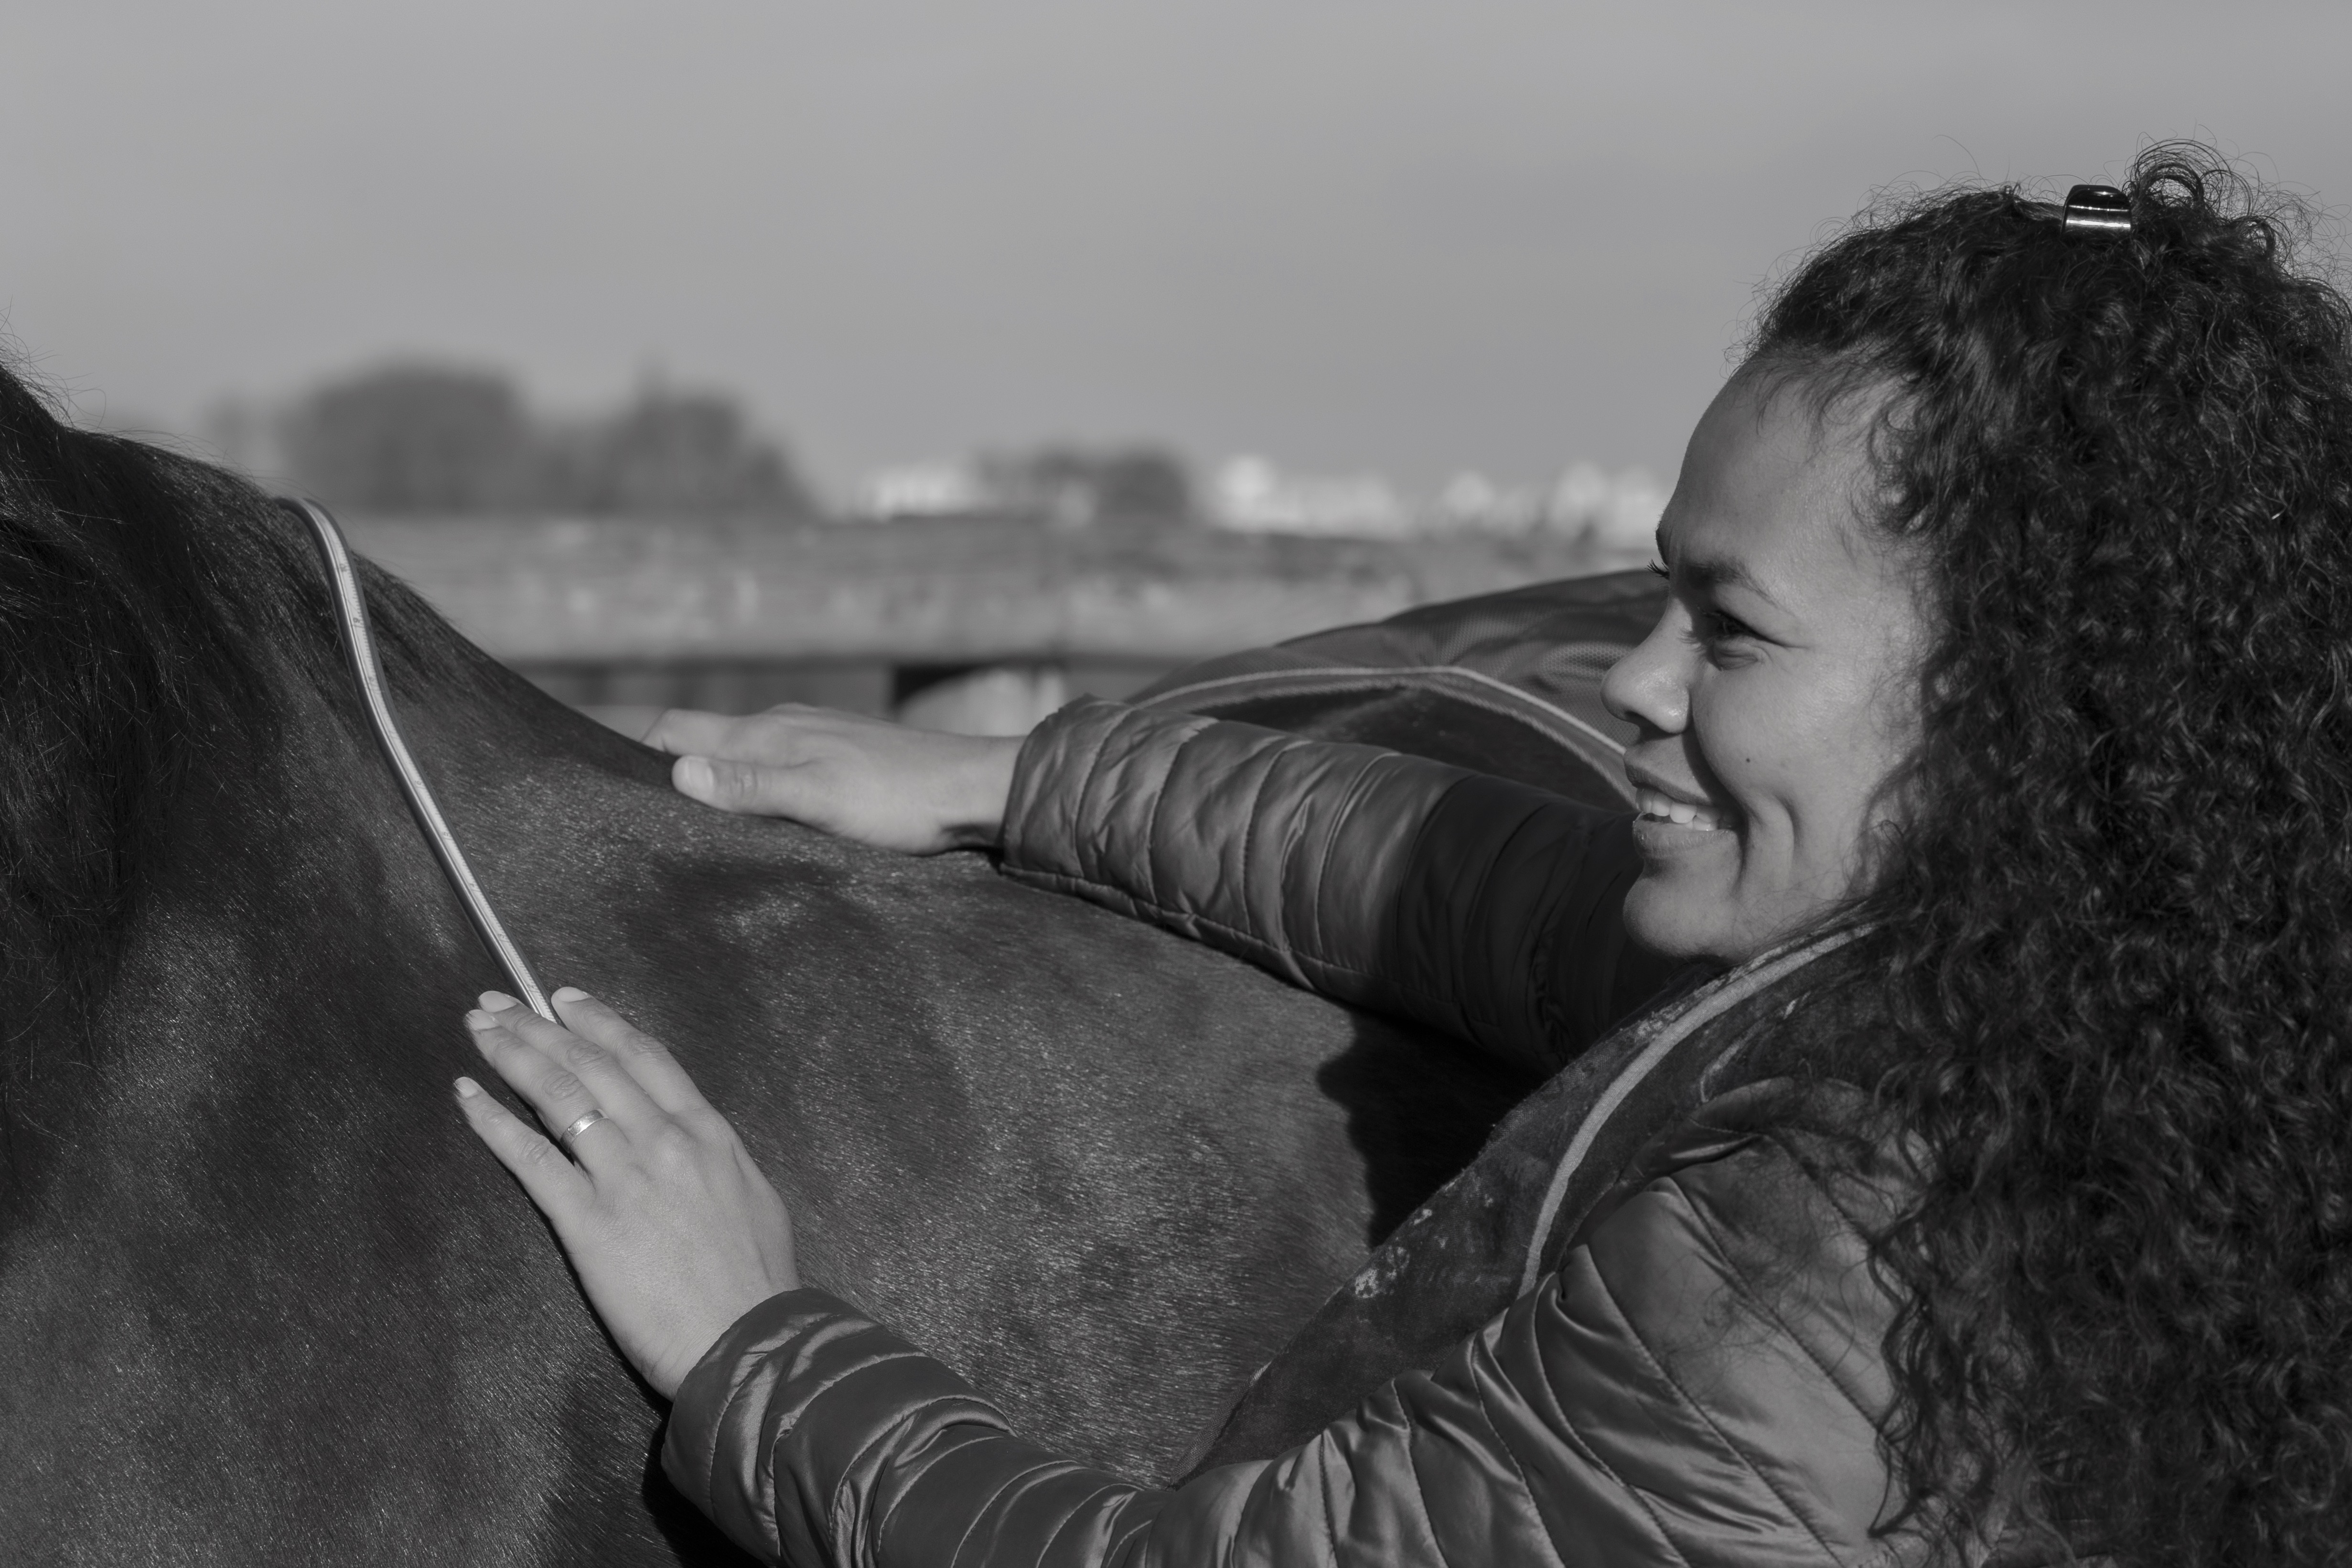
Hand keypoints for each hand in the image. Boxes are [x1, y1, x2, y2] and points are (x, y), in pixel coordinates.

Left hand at [454, 987, 799, 1398]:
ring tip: (478, 1031)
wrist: (749, 1338)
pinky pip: (531, 1158)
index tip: (562, 998)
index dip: (599, 1021)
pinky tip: (467, 1098)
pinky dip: (494, 1123)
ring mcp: (624, 1175)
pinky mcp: (588, 1220)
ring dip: (512, 1055)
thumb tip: (692, 1143)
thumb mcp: (752, 1195)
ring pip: (560, 1096)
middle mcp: (663, 1138)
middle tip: (496, 1004)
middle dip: (539, 1026)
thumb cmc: (758, 1279)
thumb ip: (713, 1161)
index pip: (644, 1057)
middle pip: (592, 1065)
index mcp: (706, 1130)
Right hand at [645, 705, 1019, 853]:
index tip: (609, 794)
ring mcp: (811, 739)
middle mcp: (781, 725)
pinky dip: (750, 787)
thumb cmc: (899, 799)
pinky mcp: (837, 758)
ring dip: (710, 780)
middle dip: (665, 770)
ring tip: (688, 827)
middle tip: (638, 820)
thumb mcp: (820, 800)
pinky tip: (756, 821)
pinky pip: (773, 766)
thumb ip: (751, 788)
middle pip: (701, 739)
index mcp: (767, 732)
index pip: (675, 731)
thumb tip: (676, 774)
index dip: (637, 757)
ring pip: (737, 753)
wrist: (972, 789)